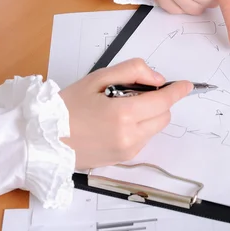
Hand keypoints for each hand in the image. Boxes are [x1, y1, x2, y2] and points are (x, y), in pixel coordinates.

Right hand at [59, 59, 191, 168]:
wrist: (42, 140)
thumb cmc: (66, 107)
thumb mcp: (97, 78)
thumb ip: (132, 71)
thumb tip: (158, 80)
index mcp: (123, 113)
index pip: (163, 101)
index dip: (177, 91)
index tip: (187, 86)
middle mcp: (130, 136)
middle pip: (164, 116)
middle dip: (159, 103)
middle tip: (135, 94)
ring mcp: (127, 150)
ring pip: (154, 129)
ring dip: (148, 116)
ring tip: (120, 109)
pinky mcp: (123, 159)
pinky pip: (142, 140)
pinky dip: (138, 129)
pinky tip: (115, 124)